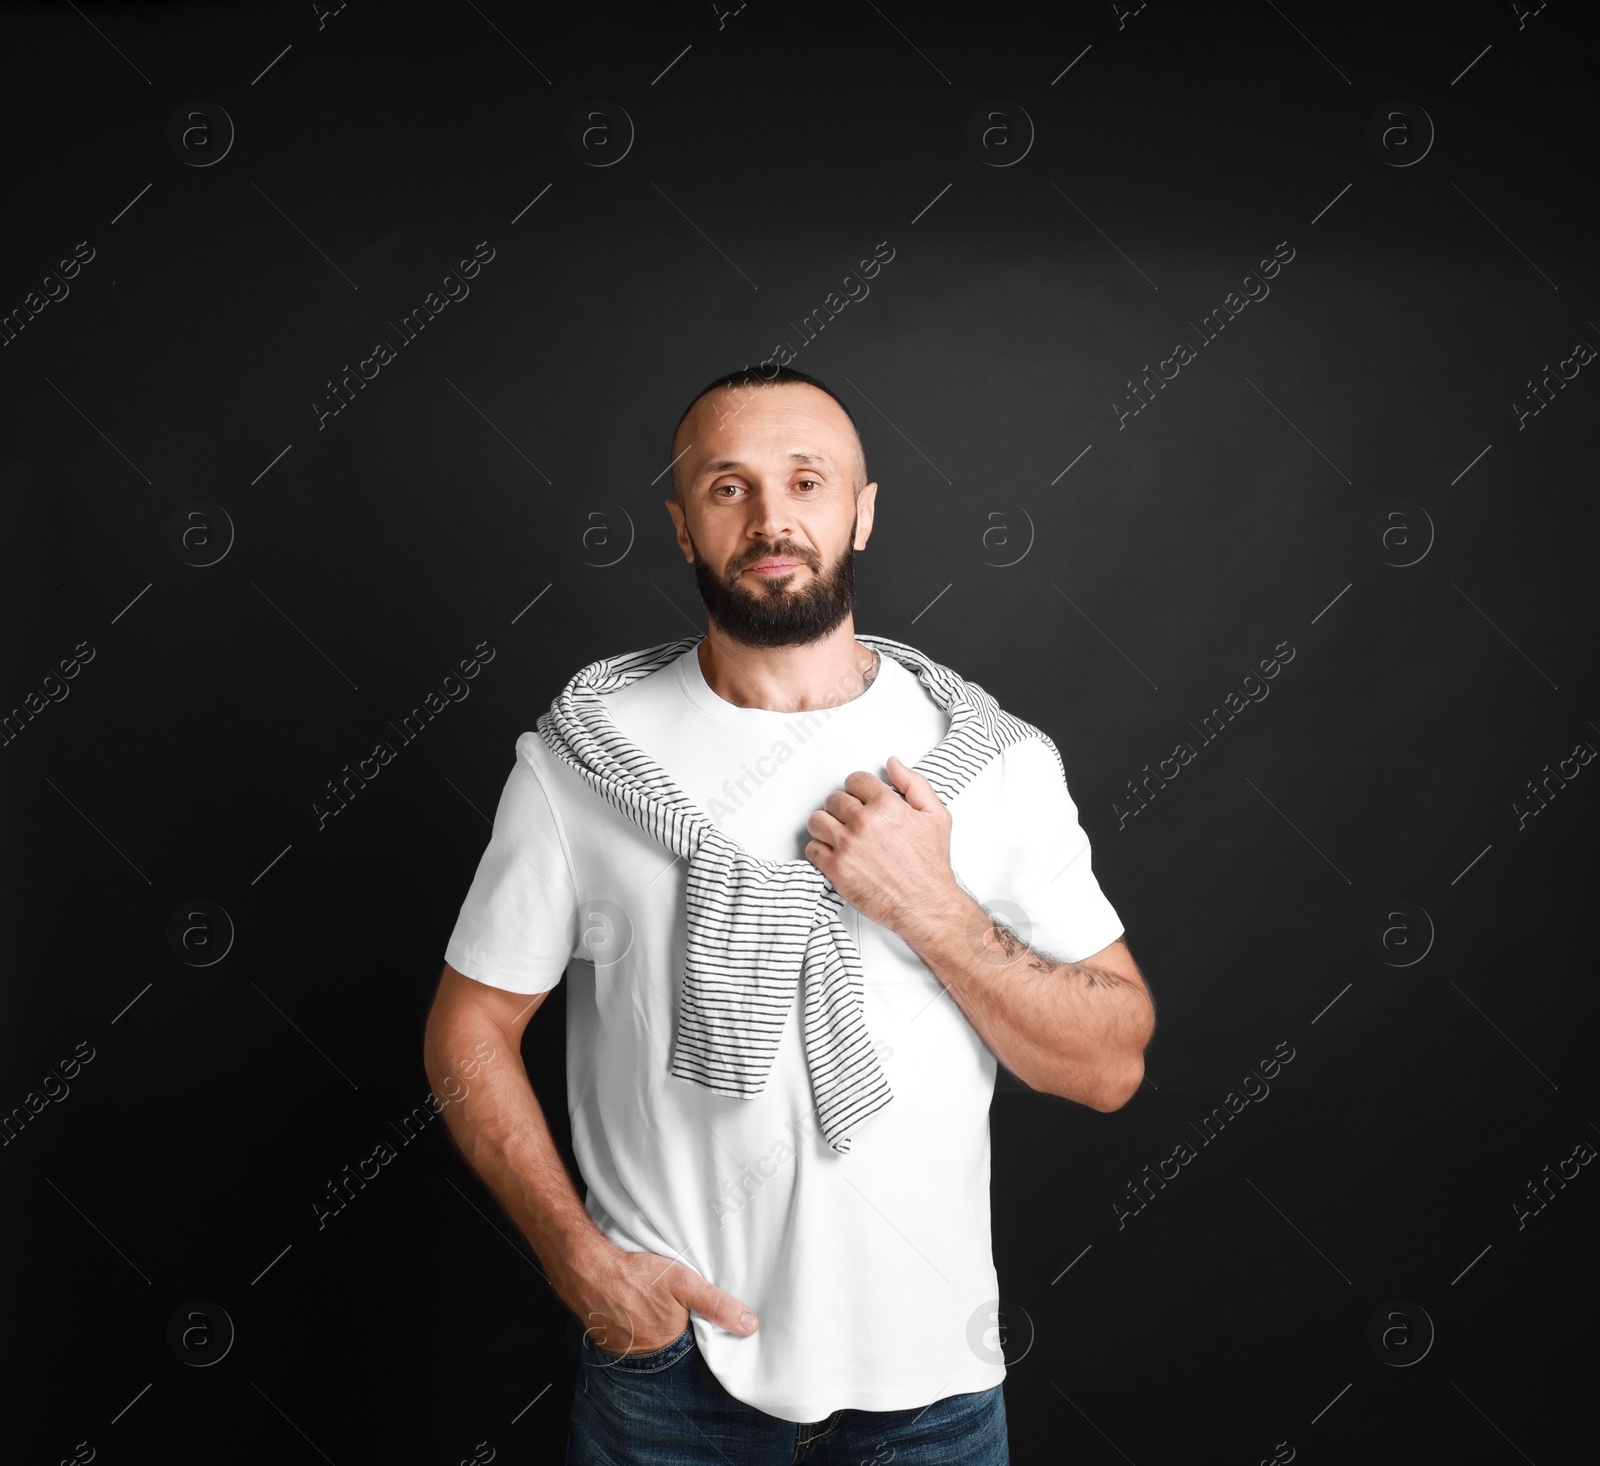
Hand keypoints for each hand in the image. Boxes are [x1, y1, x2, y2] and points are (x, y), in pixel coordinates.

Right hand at [555, 1236, 758, 1356]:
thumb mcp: (685, 1283)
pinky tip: (630, 1304)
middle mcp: (645, 1352)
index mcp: (668, 1343)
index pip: (691, 1345)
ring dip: (650, 1324)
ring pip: (646, 1338)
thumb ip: (717, 1305)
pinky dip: (629, 1322)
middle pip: (669, 1342)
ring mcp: (622, 1346)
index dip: (696, 1330)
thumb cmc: (637, 1275)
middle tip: (670, 1304)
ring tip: (650, 1302)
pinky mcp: (604, 1336)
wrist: (588, 1269)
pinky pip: (624, 1333)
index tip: (697, 1317)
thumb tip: (749, 1325)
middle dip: (674, 1327)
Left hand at [804, 755, 960, 940]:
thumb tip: (893, 764)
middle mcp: (863, 823)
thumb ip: (914, 784)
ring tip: (839, 835)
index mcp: (886, 806)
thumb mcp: (936, 816)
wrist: (926, 904)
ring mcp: (847, 846)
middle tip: (853, 821)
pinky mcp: (836, 869)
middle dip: (842, 808)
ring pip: (817, 821)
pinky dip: (820, 851)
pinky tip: (835, 854)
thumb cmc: (930, 866)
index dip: (858, 790)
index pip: (854, 780)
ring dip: (826, 826)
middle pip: (833, 799)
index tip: (860, 800)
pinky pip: (812, 849)